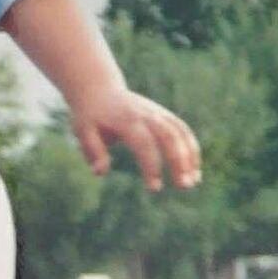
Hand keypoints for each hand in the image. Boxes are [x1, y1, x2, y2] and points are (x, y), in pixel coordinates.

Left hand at [71, 87, 201, 192]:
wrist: (99, 90)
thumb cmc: (90, 116)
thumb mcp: (83, 131)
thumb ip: (93, 151)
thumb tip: (100, 172)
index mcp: (126, 120)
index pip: (144, 144)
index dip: (152, 166)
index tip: (154, 188)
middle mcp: (146, 114)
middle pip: (169, 136)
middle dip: (179, 161)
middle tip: (184, 186)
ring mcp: (157, 113)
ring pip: (180, 132)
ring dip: (190, 156)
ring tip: (193, 182)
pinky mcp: (164, 115)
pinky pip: (183, 130)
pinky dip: (191, 148)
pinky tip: (194, 170)